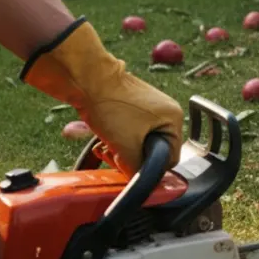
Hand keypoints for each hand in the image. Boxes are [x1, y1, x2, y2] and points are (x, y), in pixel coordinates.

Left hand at [21, 18, 182, 173]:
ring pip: (136, 141)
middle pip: (151, 150)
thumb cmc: (110, 104)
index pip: (169, 157)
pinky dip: (113, 138)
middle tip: (114, 156)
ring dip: (119, 149)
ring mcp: (146, 107)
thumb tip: (139, 180)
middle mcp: (164, 111)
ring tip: (105, 146)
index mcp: (172, 118)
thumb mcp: (127, 145)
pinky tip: (100, 139)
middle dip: (130, 157)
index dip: (147, 167)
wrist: (85, 79)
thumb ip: (137, 168)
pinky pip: (126, 131)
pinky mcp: (129, 105)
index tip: (129, 166)